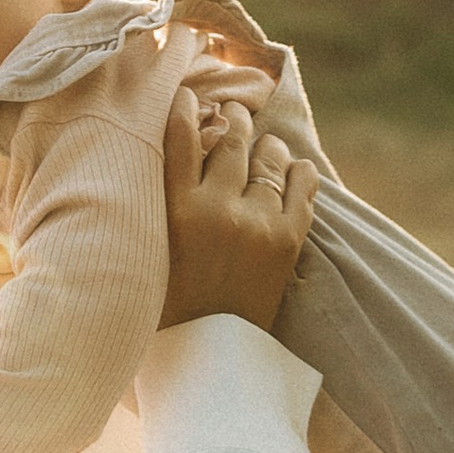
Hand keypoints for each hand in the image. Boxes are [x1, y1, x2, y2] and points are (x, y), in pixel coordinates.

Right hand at [155, 85, 315, 332]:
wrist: (211, 358)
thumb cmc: (168, 307)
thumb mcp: (151, 250)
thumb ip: (160, 206)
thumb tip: (175, 163)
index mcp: (175, 212)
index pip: (179, 138)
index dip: (184, 107)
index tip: (187, 94)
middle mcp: (218, 209)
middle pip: (231, 139)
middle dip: (233, 118)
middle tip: (232, 112)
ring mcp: (258, 223)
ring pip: (269, 157)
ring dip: (265, 146)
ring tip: (261, 145)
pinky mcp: (289, 240)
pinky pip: (303, 185)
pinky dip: (298, 171)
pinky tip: (293, 168)